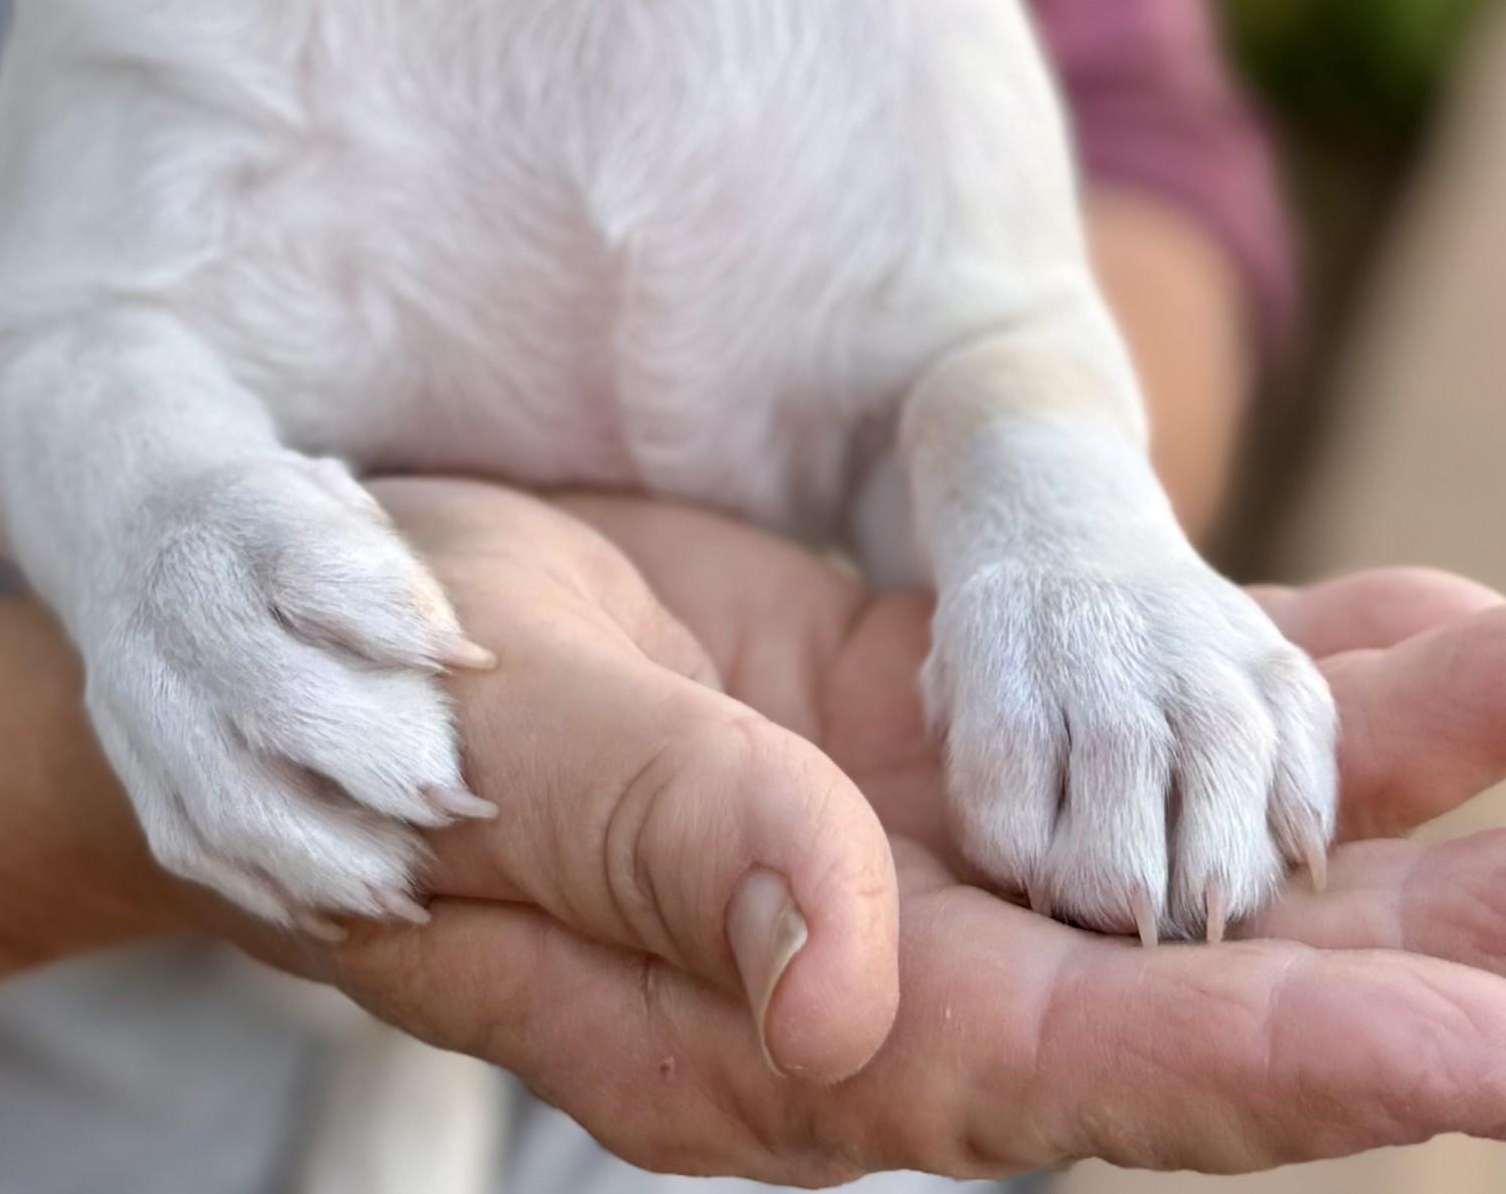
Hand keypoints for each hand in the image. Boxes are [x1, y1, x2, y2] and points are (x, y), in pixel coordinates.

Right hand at [324, 489, 1505, 1181]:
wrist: (316, 637)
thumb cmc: (365, 722)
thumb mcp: (492, 756)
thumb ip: (664, 853)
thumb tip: (848, 984)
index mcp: (779, 1030)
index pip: (1073, 1073)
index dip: (1280, 1062)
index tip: (1486, 1046)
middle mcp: (894, 968)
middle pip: (1198, 987)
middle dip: (1413, 945)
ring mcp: (921, 847)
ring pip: (1193, 846)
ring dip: (1387, 800)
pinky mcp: (919, 728)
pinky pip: (1120, 713)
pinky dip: (1264, 672)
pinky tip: (1410, 631)